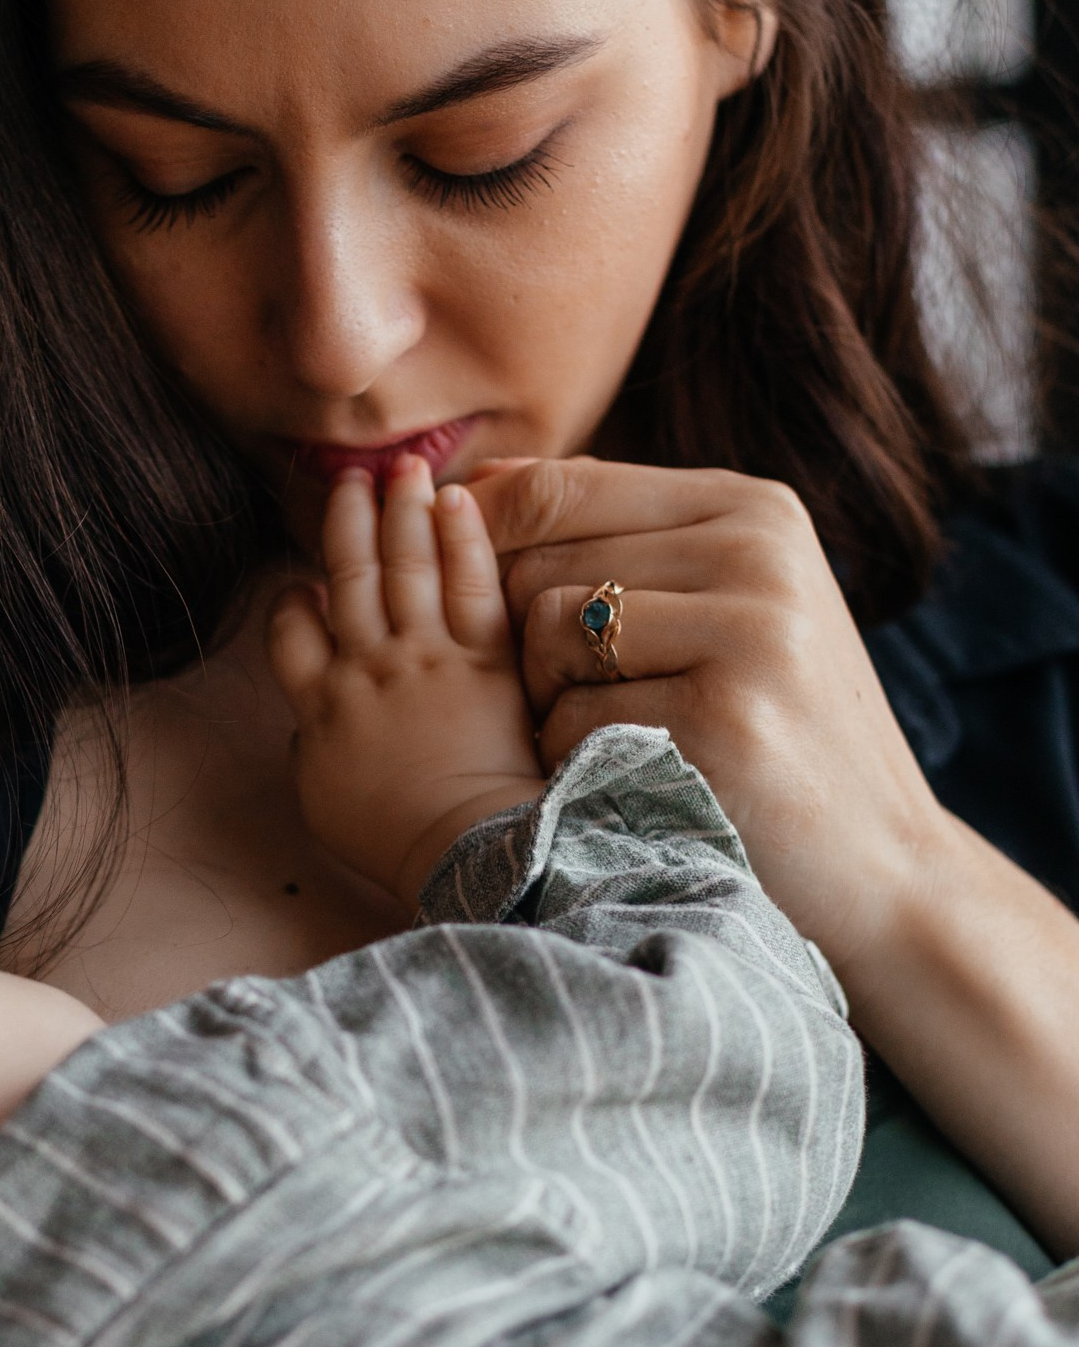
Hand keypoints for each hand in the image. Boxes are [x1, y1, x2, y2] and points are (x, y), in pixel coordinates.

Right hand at [266, 458, 539, 905]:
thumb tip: (312, 726)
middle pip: (349, 578)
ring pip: (405, 567)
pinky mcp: (485, 659)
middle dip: (347, 522)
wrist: (462, 849)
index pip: (292, 632)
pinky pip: (470, 585)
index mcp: (321, 705)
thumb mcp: (324, 801)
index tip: (304, 584)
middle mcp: (367, 667)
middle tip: (349, 478)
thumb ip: (314, 749)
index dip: (294, 601)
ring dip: (399, 511)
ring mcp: (425, 657)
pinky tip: (455, 500)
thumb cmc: (394, 838)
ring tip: (401, 469)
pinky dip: (461, 539)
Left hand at [468, 457, 945, 986]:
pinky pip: (570, 717)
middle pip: (538, 563)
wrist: (881, 863)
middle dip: (520, 640)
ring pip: (545, 632)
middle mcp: (756, 552)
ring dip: (545, 699)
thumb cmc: (777, 729)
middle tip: (573, 698)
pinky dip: (572, 760)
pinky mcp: (723, 721)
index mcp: (754, 508)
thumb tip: (482, 483)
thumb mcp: (725, 604)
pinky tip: (627, 780)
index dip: (484, 538)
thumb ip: (617, 537)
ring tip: (607, 735)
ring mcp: (746, 634)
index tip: (465, 595)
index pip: (560, 487)